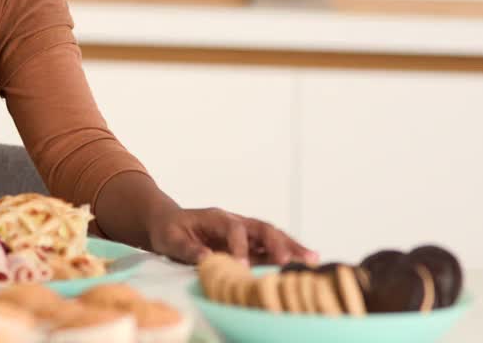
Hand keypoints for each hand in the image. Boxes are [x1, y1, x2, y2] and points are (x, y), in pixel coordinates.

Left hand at [147, 206, 317, 266]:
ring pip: (272, 235)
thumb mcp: (171, 238)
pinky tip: (306, 260)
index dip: (239, 246)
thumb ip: (188, 248)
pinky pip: (270, 247)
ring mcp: (244, 231)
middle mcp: (235, 221)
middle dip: (277, 243)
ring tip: (312, 259)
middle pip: (261, 228)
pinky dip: (288, 252)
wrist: (171, 224)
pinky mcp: (249, 244)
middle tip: (290, 260)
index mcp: (216, 217)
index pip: (233, 228)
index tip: (242, 265)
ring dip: (291, 246)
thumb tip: (207, 258)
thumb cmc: (170, 231)